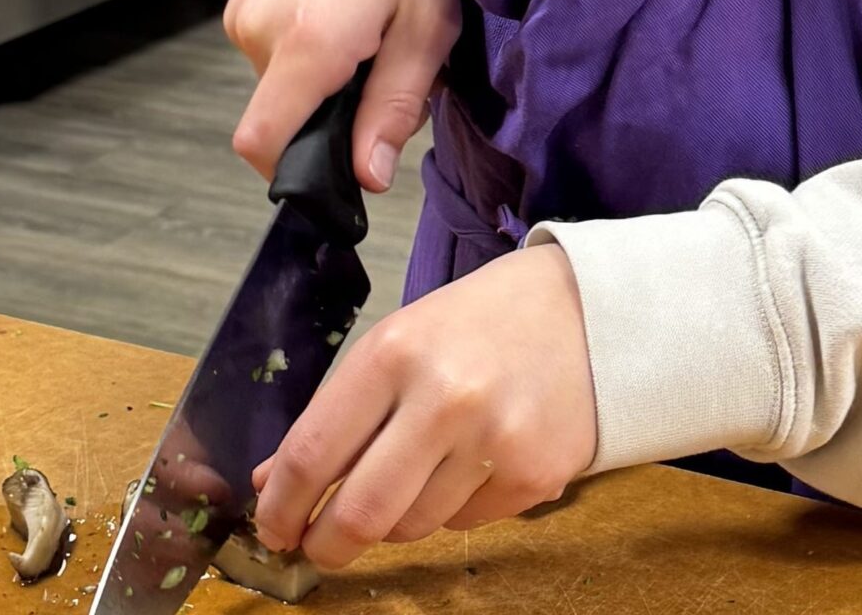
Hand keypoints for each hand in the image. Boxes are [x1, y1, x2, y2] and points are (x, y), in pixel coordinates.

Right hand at [229, 0, 456, 192]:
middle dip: (336, 111)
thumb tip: (368, 176)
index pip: (262, 146)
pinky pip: (272, 49)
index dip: (300, 171)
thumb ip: (394, 105)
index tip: (345, 161)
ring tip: (369, 23)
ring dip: (325, 75)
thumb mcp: (426, 21)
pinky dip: (308, 46)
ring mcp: (244, 11)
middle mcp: (259, 30)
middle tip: (387, 62)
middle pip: (285, 117)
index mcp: (307, 41)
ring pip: (281, 83)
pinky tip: (344, 4)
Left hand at [249, 244, 596, 566]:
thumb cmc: (479, 323)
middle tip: (317, 548)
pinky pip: (464, 524)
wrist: (589, 312)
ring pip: (412, 526)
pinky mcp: (534, 478)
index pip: (313, 451)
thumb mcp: (397, 342)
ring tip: (412, 475)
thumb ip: (337, 412)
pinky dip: (451, 509)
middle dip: (326, 543)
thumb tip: (274, 478)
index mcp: (394, 353)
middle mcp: (443, 398)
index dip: (281, 504)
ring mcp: (494, 443)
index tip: (272, 525)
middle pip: (360, 511)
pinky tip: (467, 465)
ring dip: (395, 518)